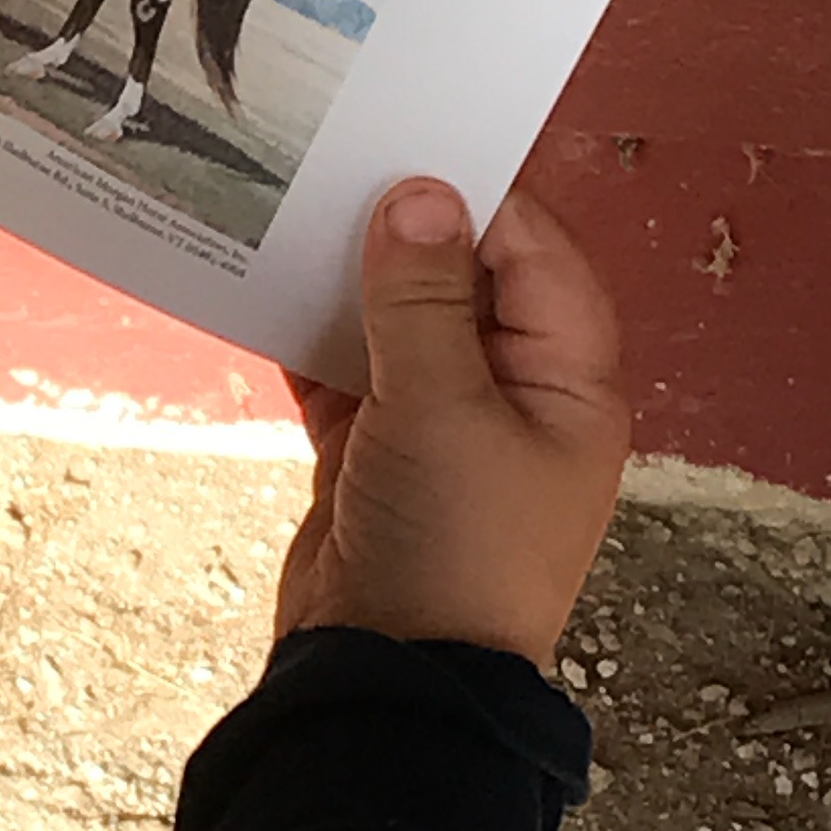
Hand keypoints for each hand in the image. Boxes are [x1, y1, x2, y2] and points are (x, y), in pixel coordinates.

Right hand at [274, 180, 628, 675]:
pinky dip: (310, 337)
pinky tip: (262, 287)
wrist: (386, 687)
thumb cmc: (448, 553)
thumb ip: (424, 299)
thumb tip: (420, 194)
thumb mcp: (440, 410)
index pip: (535, 255)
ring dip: (350, 280)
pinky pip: (346, 373)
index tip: (406, 144)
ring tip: (290, 208)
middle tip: (337, 159)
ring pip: (400, 323)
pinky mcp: (376, 457)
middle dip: (405, 230)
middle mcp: (513, 397)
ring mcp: (441, 428)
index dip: (477, 198)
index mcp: (567, 383)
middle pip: (465, 281)